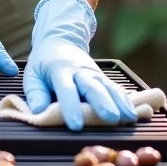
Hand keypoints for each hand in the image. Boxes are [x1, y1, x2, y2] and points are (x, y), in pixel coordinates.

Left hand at [23, 0, 138, 130]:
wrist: (61, 40)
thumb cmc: (44, 63)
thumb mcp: (32, 74)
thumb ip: (35, 93)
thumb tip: (38, 112)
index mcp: (60, 70)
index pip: (66, 89)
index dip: (70, 106)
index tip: (75, 125)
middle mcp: (80, 71)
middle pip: (93, 87)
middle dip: (102, 103)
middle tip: (110, 119)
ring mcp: (95, 74)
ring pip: (108, 87)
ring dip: (119, 103)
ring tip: (128, 118)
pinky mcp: (104, 78)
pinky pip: (117, 89)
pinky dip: (126, 100)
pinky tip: (134, 113)